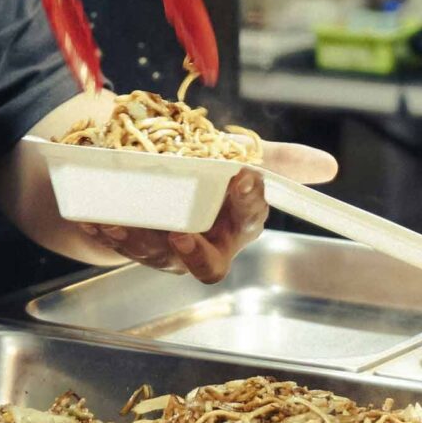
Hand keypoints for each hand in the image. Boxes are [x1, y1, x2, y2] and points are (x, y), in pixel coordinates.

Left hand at [78, 142, 337, 283]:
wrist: (147, 185)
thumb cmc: (201, 173)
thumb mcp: (237, 158)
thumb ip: (279, 161)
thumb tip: (329, 166)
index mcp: (236, 223)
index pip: (251, 218)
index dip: (248, 201)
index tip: (243, 175)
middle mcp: (205, 243)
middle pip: (208, 264)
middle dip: (193, 253)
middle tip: (179, 235)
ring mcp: (167, 252)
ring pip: (158, 257)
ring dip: (138, 242)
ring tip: (120, 219)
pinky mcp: (132, 248)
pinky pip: (121, 248)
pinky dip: (106, 234)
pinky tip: (91, 218)